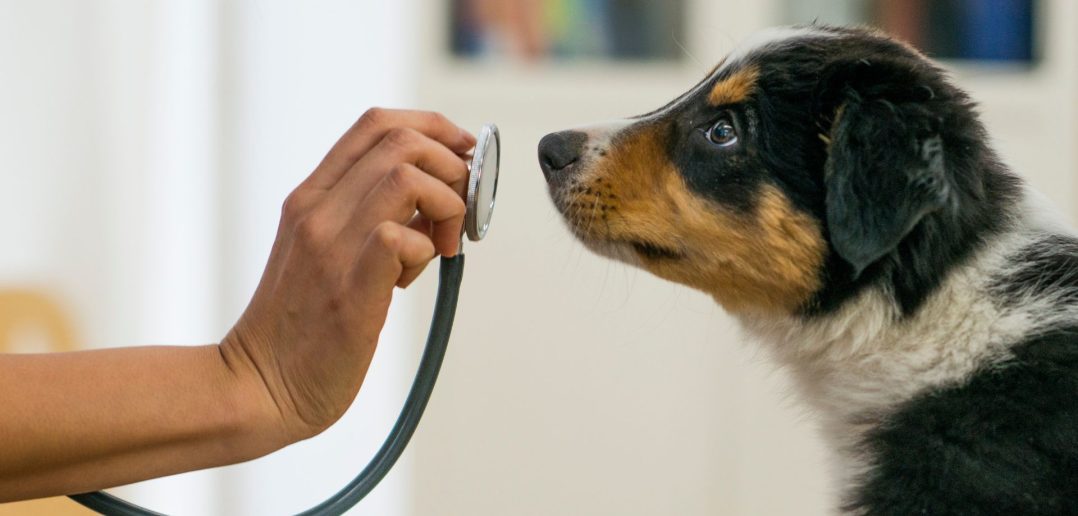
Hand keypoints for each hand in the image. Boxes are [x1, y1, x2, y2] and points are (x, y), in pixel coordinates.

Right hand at [220, 108, 475, 444]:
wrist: (258, 385)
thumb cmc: (300, 326)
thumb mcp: (324, 252)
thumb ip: (366, 217)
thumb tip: (433, 199)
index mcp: (310, 197)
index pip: (377, 124)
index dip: (434, 126)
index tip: (463, 152)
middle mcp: (317, 211)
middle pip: (402, 141)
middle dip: (452, 166)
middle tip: (458, 213)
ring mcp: (329, 247)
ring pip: (407, 178)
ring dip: (445, 206)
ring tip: (439, 248)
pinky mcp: (349, 289)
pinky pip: (401, 237)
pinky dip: (426, 250)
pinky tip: (410, 281)